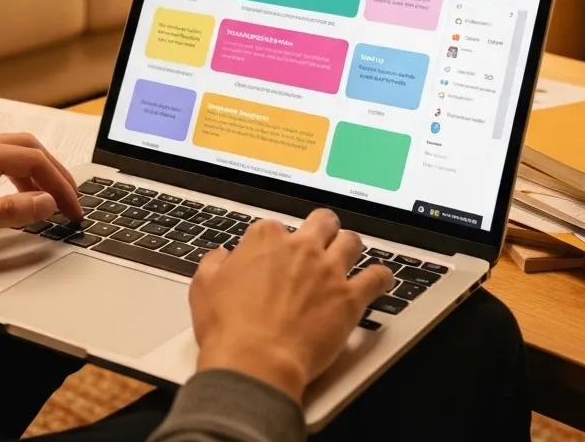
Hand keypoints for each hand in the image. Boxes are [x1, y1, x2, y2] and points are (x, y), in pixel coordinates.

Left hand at [0, 134, 83, 262]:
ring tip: (51, 199)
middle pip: (26, 147)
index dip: (59, 184)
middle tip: (71, 200)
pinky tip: (18, 196)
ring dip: (36, 172)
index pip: (33, 158)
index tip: (74, 209)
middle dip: (54, 171)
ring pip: (11, 152)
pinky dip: (16, 175)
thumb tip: (46, 202)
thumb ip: (9, 211)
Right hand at [189, 209, 392, 403]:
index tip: (275, 257)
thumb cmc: (228, 327)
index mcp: (265, 239)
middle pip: (322, 222)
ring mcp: (327, 271)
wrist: (255, 361)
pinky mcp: (349, 298)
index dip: (276, 242)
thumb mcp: (204, 286)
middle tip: (320, 241)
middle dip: (322, 228)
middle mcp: (300, 247)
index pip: (275, 226)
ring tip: (349, 256)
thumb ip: (214, 263)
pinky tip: (380, 280)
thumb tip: (221, 256)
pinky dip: (381, 277)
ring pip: (352, 241)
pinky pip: (377, 278)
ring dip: (350, 247)